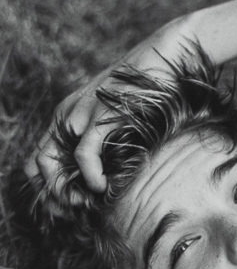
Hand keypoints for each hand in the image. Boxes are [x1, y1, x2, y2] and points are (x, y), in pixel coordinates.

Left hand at [25, 15, 198, 193]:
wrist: (166, 58)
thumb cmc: (150, 94)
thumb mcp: (121, 120)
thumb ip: (108, 142)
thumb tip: (110, 179)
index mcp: (68, 116)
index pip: (38, 160)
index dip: (48, 189)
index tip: (71, 207)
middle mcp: (67, 115)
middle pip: (38, 165)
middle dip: (54, 195)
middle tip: (78, 210)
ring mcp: (81, 115)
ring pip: (50, 163)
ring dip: (66, 191)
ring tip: (89, 202)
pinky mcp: (101, 117)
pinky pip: (83, 155)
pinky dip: (89, 177)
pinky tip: (102, 188)